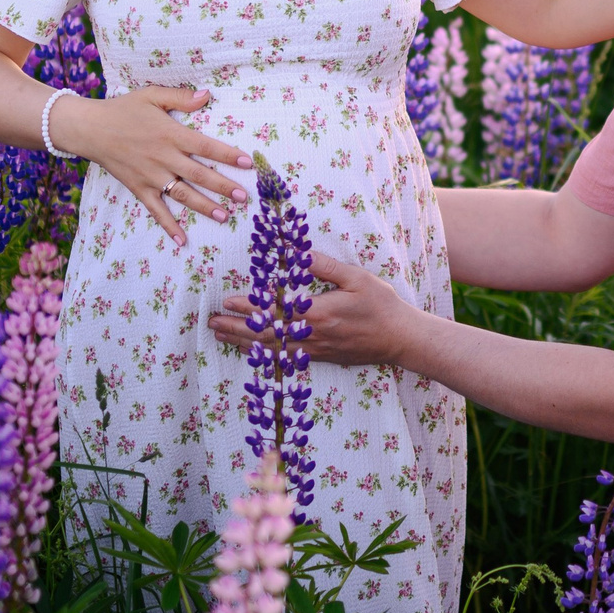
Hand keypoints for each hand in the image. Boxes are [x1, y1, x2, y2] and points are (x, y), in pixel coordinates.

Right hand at [54, 85, 252, 246]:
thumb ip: (180, 97)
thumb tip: (208, 95)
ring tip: (224, 216)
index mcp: (170, 134)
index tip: (247, 163)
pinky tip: (182, 240)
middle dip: (223, 186)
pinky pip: (156, 210)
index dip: (227, 155)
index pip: (205, 146)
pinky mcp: (139, 188)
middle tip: (243, 197)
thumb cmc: (122, 109)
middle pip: (199, 175)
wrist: (89, 129)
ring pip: (182, 194)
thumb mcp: (151, 95)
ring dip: (204, 207)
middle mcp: (163, 158)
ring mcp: (151, 176)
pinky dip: (168, 225)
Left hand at [212, 255, 413, 366]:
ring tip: (221, 337)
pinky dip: (263, 354)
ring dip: (243, 343)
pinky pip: (284, 359)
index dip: (248, 306)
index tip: (227, 300)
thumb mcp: (356, 278)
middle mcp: (311, 336)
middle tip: (212, 323)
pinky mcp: (320, 359)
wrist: (401, 339)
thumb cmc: (381, 306)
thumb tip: (298, 253)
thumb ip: (325, 267)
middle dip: (235, 328)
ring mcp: (314, 351)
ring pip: (271, 350)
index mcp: (317, 314)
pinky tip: (251, 351)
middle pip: (265, 335)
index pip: (274, 311)